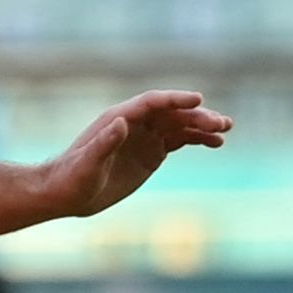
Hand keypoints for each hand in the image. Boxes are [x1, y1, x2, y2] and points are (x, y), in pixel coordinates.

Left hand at [40, 90, 230, 217]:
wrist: (66, 192)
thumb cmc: (72, 179)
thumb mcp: (87, 164)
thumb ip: (104, 143)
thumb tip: (121, 122)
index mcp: (119, 119)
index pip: (153, 103)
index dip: (175, 100)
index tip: (198, 100)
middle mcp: (135, 124)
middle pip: (172, 113)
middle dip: (198, 116)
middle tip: (223, 124)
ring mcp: (145, 137)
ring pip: (180, 125)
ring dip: (203, 125)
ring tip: (227, 129)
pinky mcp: (151, 153)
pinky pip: (179, 140)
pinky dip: (198, 139)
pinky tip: (216, 142)